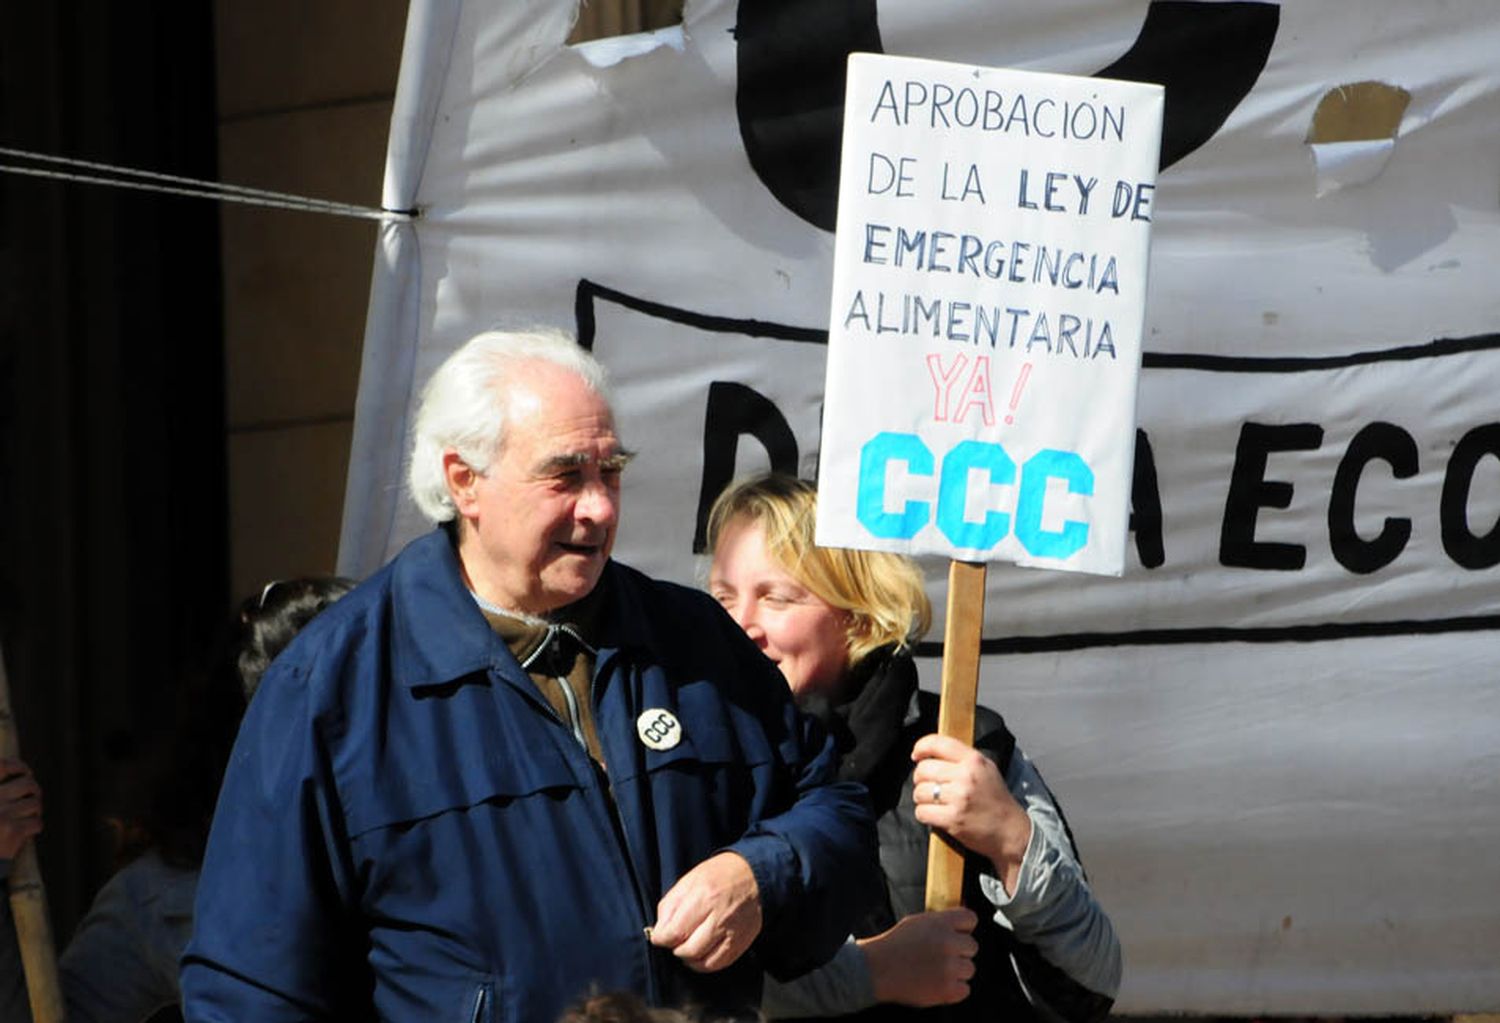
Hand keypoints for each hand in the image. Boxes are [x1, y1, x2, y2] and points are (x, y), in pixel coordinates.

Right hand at [0, 758, 42, 859]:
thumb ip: (0, 794)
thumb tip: (24, 774)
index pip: (1, 766)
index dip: (17, 765)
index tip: (25, 771)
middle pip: (27, 784)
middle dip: (35, 792)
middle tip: (32, 799)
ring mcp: (2, 816)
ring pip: (35, 804)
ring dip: (35, 812)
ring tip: (27, 818)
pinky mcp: (13, 832)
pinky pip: (36, 823)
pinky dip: (34, 827)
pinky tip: (26, 832)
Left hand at [649, 851, 762, 971]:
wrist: (754, 876)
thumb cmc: (718, 876)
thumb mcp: (688, 881)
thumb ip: (670, 906)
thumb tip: (659, 932)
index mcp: (704, 897)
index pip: (674, 932)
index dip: (661, 938)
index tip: (660, 936)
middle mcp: (720, 917)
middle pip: (688, 950)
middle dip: (675, 948)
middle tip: (675, 940)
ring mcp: (733, 933)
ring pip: (703, 961)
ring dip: (688, 958)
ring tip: (687, 946)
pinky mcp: (742, 942)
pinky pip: (719, 964)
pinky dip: (705, 963)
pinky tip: (701, 953)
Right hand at [858, 908, 978, 1006]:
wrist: (877, 969)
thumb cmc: (894, 946)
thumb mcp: (917, 922)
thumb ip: (941, 922)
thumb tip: (961, 923)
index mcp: (941, 923)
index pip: (971, 919)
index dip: (964, 928)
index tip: (959, 933)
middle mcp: (948, 943)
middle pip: (972, 946)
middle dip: (959, 951)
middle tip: (942, 955)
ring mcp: (949, 967)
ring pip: (970, 968)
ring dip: (957, 971)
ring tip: (937, 970)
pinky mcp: (948, 989)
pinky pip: (965, 989)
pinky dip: (954, 989)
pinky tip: (938, 982)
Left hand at [911, 733, 1030, 892]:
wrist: (1011, 831)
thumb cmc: (996, 800)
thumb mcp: (986, 769)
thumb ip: (962, 757)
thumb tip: (930, 752)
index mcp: (974, 760)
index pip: (937, 743)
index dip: (921, 747)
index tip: (916, 755)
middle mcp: (966, 776)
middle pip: (923, 769)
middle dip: (920, 779)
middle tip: (928, 785)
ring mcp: (959, 798)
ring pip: (919, 791)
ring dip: (921, 798)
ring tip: (933, 802)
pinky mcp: (952, 819)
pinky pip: (922, 812)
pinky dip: (924, 814)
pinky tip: (935, 815)